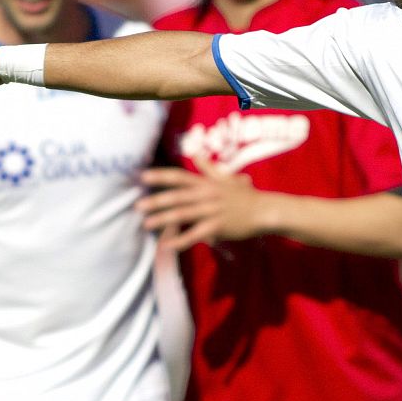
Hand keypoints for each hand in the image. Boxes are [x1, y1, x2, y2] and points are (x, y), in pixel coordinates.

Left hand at [138, 165, 273, 252]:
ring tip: (146, 224)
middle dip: (156, 201)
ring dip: (163, 220)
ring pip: (183, 214)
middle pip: (177, 197)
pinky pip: (195, 234)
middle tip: (137, 206)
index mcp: (206, 183)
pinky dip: (181, 240)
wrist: (264, 211)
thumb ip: (208, 168)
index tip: (143, 177)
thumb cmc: (245, 195)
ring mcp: (212, 210)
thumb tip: (195, 155)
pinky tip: (167, 245)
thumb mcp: (227, 178)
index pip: (180, 177)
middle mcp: (206, 194)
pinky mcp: (218, 226)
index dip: (161, 176)